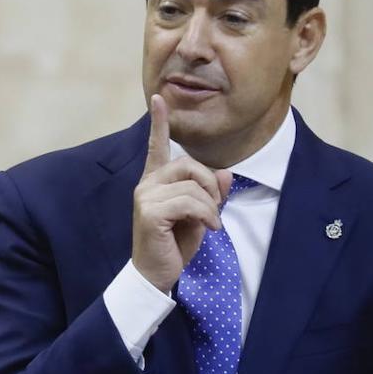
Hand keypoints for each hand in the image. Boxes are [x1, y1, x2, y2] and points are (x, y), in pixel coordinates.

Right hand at [132, 94, 231, 291]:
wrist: (155, 274)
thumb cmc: (175, 245)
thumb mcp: (200, 215)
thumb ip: (211, 192)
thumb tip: (226, 173)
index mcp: (156, 181)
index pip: (157, 146)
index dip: (159, 122)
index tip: (158, 99)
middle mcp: (147, 184)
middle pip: (189, 164)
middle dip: (210, 185)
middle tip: (214, 209)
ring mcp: (145, 196)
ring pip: (193, 185)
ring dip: (211, 206)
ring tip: (210, 224)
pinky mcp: (149, 211)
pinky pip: (189, 201)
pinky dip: (206, 215)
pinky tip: (209, 228)